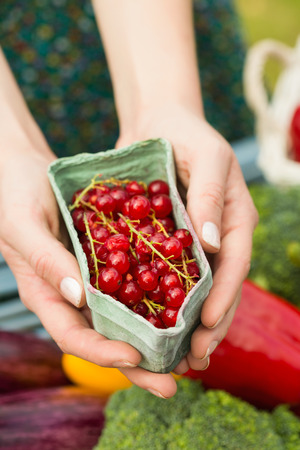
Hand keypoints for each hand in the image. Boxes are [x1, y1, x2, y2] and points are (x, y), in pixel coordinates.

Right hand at [0, 150, 180, 396]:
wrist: (27, 171)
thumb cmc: (15, 197)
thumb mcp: (25, 225)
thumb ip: (46, 260)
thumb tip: (78, 297)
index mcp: (49, 295)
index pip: (75, 336)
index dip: (103, 353)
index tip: (135, 358)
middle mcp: (74, 295)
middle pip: (107, 338)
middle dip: (138, 365)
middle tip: (173, 382)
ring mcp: (94, 279)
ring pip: (125, 317)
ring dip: (154, 338)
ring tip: (187, 354)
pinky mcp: (110, 260)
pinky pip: (134, 282)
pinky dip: (156, 297)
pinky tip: (182, 304)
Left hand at [117, 104, 258, 373]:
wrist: (159, 123)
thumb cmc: (186, 134)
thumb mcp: (206, 157)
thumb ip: (210, 196)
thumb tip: (213, 245)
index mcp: (233, 218)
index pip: (235, 264)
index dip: (224, 298)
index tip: (206, 327)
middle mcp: (218, 236)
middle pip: (220, 288)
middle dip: (210, 325)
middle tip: (194, 359)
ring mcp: (195, 242)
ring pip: (199, 291)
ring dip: (191, 326)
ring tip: (180, 359)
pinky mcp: (171, 243)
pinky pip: (171, 278)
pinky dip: (167, 305)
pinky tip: (155, 328)